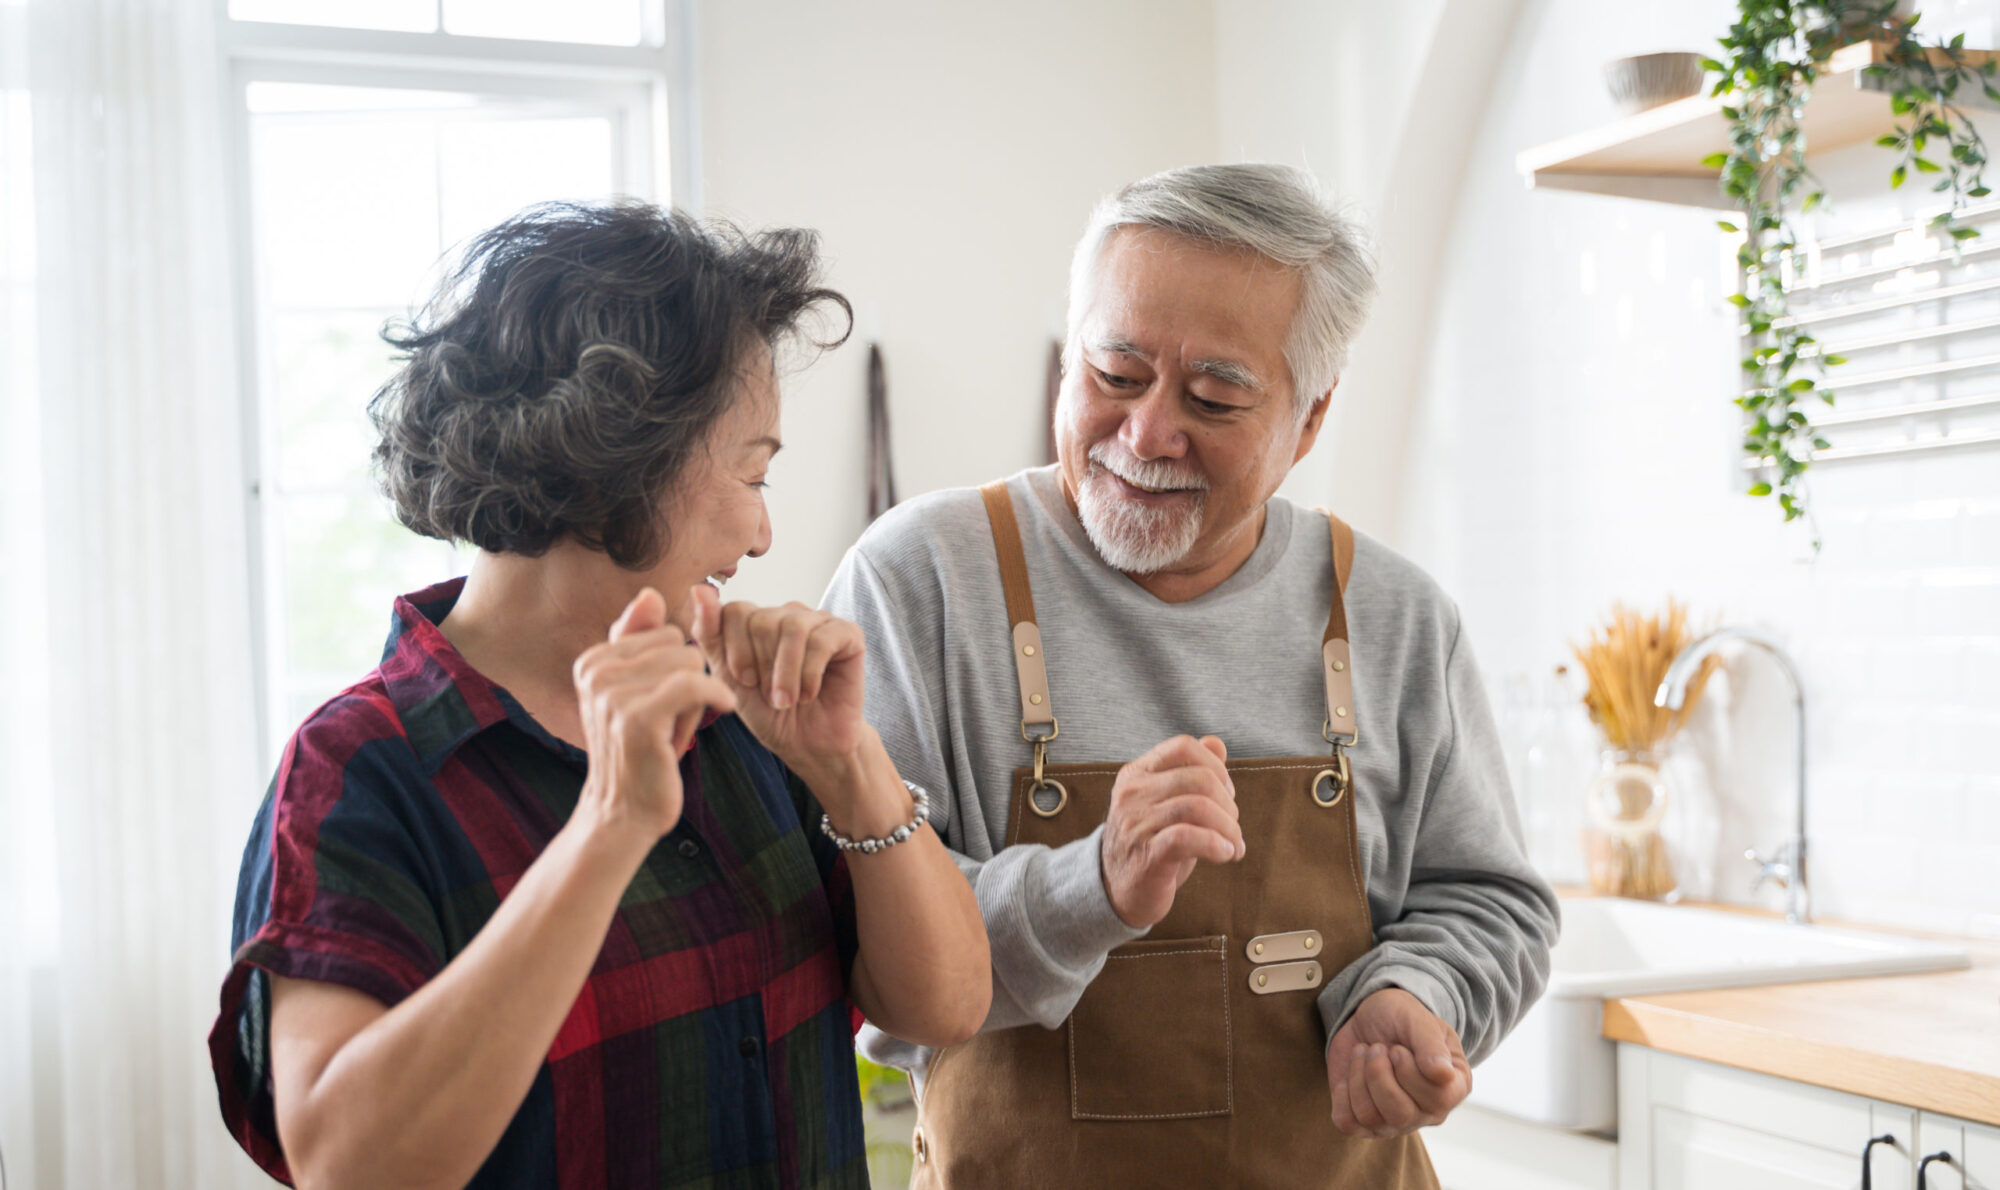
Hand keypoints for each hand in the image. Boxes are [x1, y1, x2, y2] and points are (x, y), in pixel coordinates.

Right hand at [571, 589, 736, 838]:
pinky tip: (724, 709)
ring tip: (677, 729)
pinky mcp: (638, 718)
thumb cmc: (638, 752)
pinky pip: (696, 684)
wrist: (623, 814)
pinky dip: (717, 696)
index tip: (662, 702)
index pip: (664, 632)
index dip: (675, 667)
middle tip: (673, 719)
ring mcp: (613, 695)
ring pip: (691, 663)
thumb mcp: (635, 692)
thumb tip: (650, 593)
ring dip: (698, 699)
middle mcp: (595, 672)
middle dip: (689, 680)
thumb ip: (638, 643)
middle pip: (680, 644)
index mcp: (592, 661)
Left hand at [688, 585, 867, 769]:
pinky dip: (810, 673)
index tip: (744, 681)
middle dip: (762, 666)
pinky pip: (822, 640)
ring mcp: (819, 621)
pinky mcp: (848, 634)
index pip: (736, 610)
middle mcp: (788, 614)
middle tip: (770, 695)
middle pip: (763, 620)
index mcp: (757, 620)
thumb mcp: (728, 678)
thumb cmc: (769, 713)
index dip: (736, 650)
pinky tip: (810, 693)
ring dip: (785, 673)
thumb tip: (699, 589)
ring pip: (793, 628)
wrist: (809, 745)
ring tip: (787, 700)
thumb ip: (710, 633)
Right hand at [1099, 735, 1245, 928]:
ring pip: (1198, 807)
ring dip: (1229, 828)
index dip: (1216, 767)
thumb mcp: (1168, 803)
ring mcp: (1136, 823)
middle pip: (1199, 779)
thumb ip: (1191, 771)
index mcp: (1137, 773)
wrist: (1116, 891)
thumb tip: (1216, 743)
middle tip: (1233, 828)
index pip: (1183, 746)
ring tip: (1234, 845)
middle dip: (1228, 804)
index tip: (1227, 793)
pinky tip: (1226, 854)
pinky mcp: (1146, 855)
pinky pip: (1188, 837)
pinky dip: (1217, 844)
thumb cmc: (1150, 843)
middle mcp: (1132, 793)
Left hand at [1326, 988, 1471, 1137]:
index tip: (1398, 1048)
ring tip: (1365, 1055)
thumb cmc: (1401, 1018)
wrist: (1369, 1018)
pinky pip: (1347, 1122)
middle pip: (1400, 1114)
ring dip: (1359, 1077)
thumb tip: (1442, 1074)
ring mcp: (1395, 1122)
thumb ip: (1431, 1045)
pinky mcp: (1363, 1122)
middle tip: (1377, 1048)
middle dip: (1378, 1073)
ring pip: (1370, 1117)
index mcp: (1452, 1088)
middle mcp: (1427, 1112)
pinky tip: (1352, 1072)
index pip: (1437, 1099)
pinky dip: (1342, 1093)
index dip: (1409, 1071)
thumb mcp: (1417, 1019)